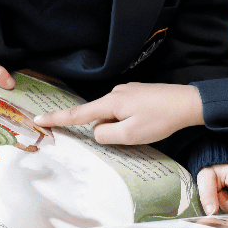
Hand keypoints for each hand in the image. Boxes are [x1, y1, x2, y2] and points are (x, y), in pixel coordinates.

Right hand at [33, 82, 202, 143]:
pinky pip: (124, 111)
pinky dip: (130, 121)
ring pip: (113, 116)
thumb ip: (106, 135)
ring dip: (122, 126)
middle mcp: (116, 93)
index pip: (78, 113)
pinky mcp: (138, 93)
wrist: (189, 103)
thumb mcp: (130, 135)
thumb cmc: (160, 119)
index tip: (38, 119)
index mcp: (111, 102)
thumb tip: (96, 130)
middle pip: (99, 117)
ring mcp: (127, 91)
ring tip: (147, 126)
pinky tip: (148, 122)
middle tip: (135, 132)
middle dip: (110, 130)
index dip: (57, 118)